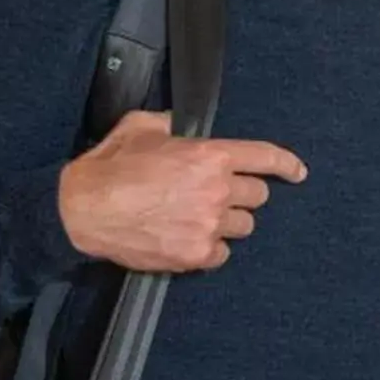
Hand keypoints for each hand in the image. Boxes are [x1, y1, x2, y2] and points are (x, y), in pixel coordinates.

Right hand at [57, 110, 307, 272]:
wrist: (82, 211)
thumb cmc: (109, 167)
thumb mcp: (141, 127)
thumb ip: (171, 124)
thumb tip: (179, 127)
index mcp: (210, 156)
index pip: (265, 158)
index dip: (286, 164)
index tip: (297, 172)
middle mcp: (217, 191)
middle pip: (257, 197)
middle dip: (242, 194)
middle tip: (217, 194)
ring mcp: (209, 225)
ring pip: (244, 227)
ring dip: (227, 221)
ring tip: (197, 217)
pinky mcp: (196, 255)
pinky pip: (222, 254)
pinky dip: (211, 248)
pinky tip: (189, 237)